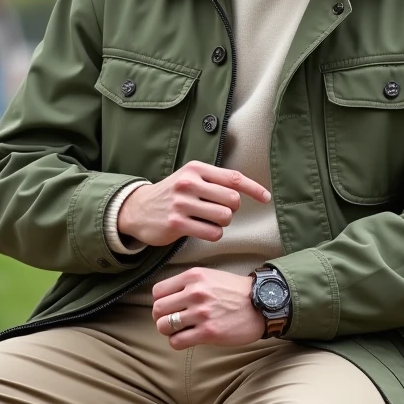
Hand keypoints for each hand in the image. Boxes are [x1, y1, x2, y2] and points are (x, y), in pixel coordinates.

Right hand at [117, 161, 270, 247]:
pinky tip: (202, 230)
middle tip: (220, 212)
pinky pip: (211, 233)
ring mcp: (181, 203)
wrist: (138, 209)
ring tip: (210, 222)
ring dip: (222, 224)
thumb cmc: (172, 194)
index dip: (253, 189)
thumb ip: (214, 180)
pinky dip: (213, 235)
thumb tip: (244, 189)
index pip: (233, 178)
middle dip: (232, 210)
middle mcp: (189, 183)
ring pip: (224, 217)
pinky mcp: (176, 223)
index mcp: (196, 169)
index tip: (266, 198)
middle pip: (232, 200)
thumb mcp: (190, 177)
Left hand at [151, 268, 264, 349]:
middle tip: (171, 321)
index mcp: (193, 276)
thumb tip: (166, 297)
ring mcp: (201, 313)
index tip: (168, 307)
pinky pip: (177, 341)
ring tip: (179, 331)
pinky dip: (177, 342)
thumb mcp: (210, 276)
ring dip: (168, 331)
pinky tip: (187, 339)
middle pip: (157, 309)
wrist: (262, 304)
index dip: (160, 301)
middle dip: (161, 318)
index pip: (158, 291)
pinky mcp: (208, 332)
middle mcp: (195, 292)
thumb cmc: (235, 291)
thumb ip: (188, 283)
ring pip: (164, 326)